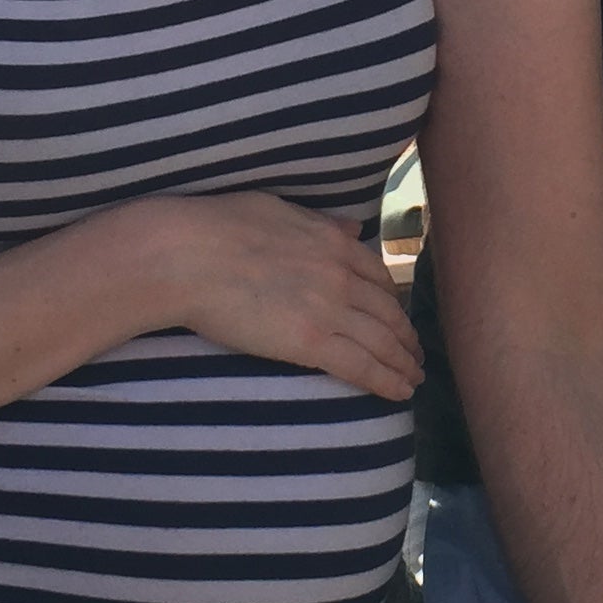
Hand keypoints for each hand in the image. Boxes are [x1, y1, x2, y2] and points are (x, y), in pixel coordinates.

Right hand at [125, 193, 425, 406]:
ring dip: (403, 363)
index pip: (377, 275)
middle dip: (405, 336)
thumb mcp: (279, 210)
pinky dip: (387, 381)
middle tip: (414, 354)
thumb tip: (352, 226)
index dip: (392, 300)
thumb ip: (320, 222)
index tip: (397, 315)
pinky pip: (361, 367)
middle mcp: (340, 275)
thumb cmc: (218, 227)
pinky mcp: (310, 343)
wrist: (188, 255)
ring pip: (382, 342)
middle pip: (387, 312)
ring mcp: (329, 310)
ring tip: (413, 379)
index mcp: (332, 242)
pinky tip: (400, 392)